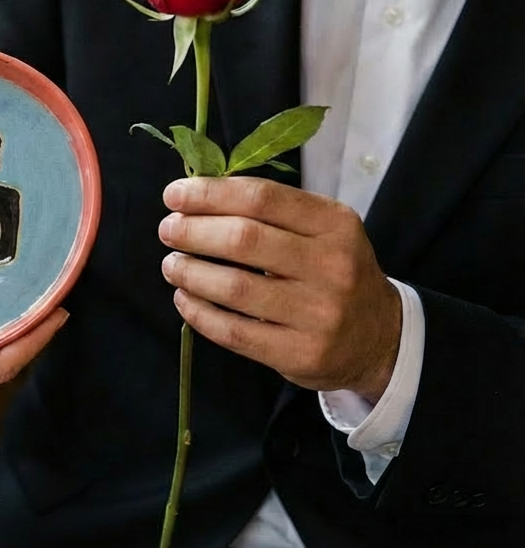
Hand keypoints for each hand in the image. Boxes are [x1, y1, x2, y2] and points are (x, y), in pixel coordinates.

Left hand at [157, 177, 401, 401]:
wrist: (379, 338)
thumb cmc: (334, 270)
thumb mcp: (322, 229)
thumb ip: (270, 210)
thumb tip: (195, 195)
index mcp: (335, 224)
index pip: (260, 198)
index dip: (208, 194)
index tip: (174, 195)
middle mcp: (333, 266)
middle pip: (244, 240)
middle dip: (193, 231)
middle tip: (168, 230)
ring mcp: (319, 314)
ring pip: (235, 287)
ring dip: (190, 272)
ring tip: (172, 264)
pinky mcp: (301, 353)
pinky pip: (235, 331)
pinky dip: (199, 312)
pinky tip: (184, 298)